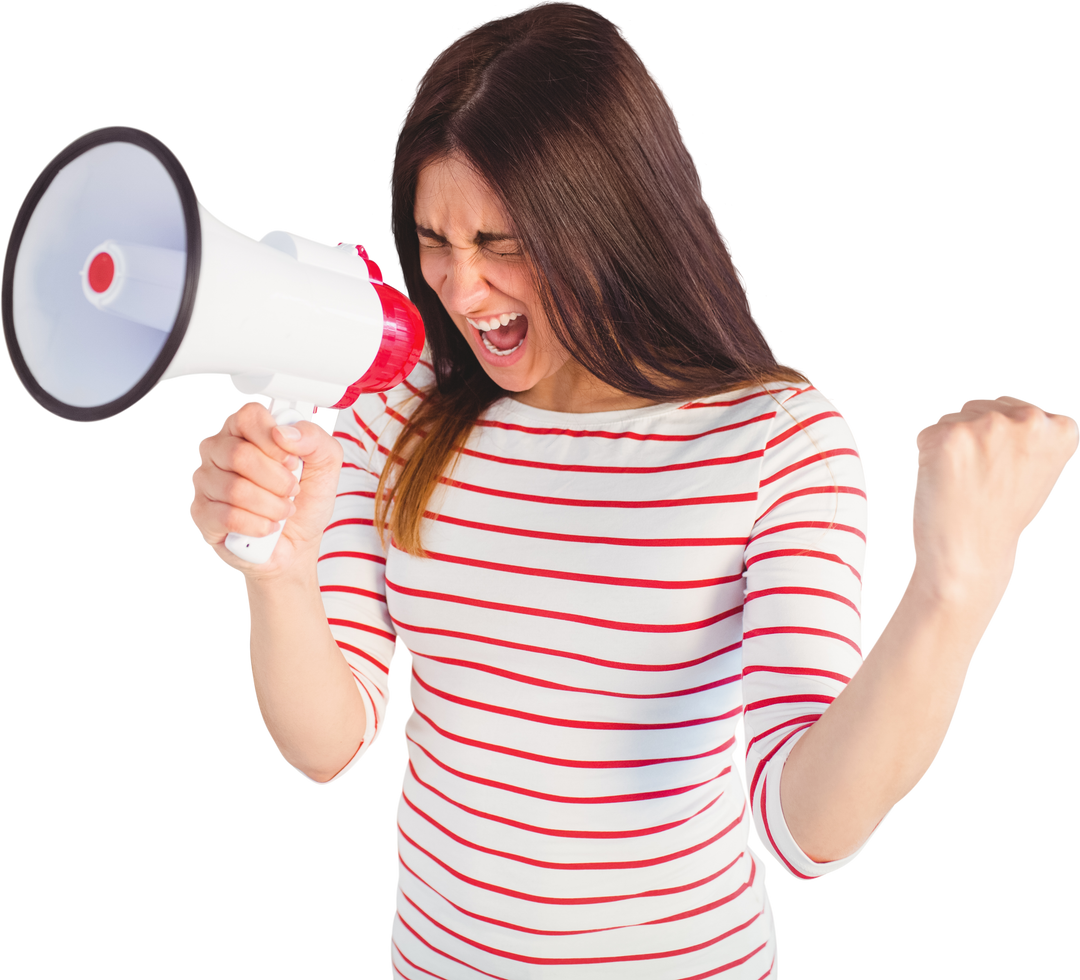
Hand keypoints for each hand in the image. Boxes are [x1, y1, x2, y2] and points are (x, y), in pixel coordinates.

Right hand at [188, 399, 344, 578]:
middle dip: (277, 480)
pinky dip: (259, 525)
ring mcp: (205, 482)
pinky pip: (228, 516)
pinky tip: (268, 526)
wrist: (298, 543)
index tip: (292, 460)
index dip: (272, 439)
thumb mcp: (325, 465)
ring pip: (235, 489)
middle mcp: (218, 451)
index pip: (247, 416)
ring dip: (272, 506)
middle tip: (292, 490)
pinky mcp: (201, 514)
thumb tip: (285, 432)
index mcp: (246, 431)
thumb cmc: (305, 500)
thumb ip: (314, 439)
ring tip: (283, 511)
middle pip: (239, 454)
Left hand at [910, 394, 1078, 600]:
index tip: (1003, 472)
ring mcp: (989, 425)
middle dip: (974, 438)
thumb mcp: (1039, 469)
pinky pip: (926, 433)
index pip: (1017, 409)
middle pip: (982, 406)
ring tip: (964, 482)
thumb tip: (1001, 404)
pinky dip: (926, 456)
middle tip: (980, 481)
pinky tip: (944, 482)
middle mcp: (1030, 420)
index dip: (1001, 442)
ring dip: (950, 445)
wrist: (971, 554)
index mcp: (1061, 427)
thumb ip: (1030, 433)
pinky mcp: (949, 435)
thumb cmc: (1000, 515)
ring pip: (953, 417)